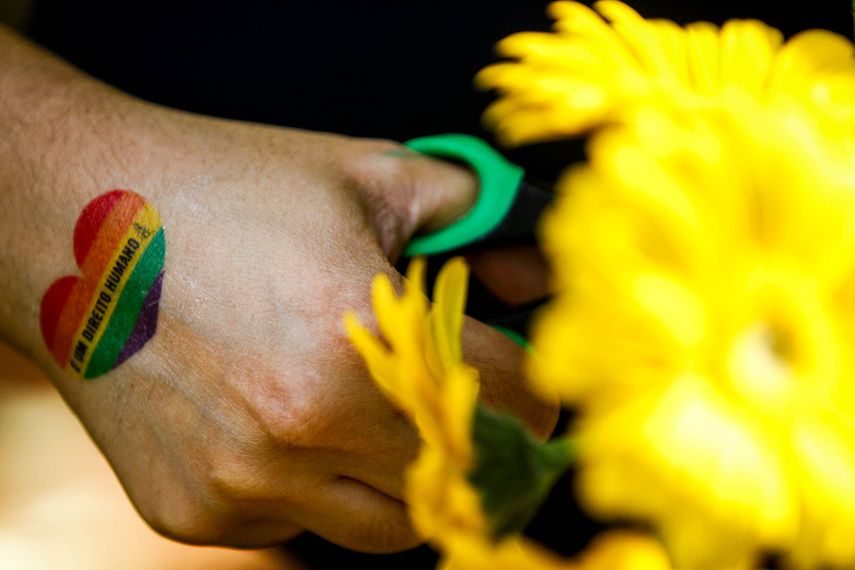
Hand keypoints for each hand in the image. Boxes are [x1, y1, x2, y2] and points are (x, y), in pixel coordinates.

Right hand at [0, 27, 556, 552]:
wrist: (76, 221)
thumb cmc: (227, 188)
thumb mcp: (366, 177)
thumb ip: (476, 216)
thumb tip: (537, 270)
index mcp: (354, 341)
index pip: (505, 404)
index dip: (532, 390)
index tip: (524, 381)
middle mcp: (299, 431)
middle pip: (454, 480)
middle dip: (477, 441)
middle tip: (466, 401)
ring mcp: (241, 483)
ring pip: (383, 528)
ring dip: (404, 477)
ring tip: (380, 414)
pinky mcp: (192, 508)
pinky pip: (296, 525)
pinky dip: (318, 488)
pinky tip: (289, 422)